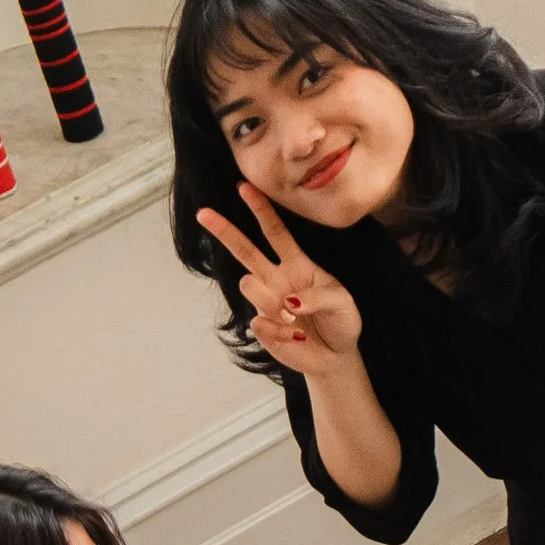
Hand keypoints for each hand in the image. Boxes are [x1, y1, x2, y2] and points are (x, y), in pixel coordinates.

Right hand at [197, 183, 363, 375]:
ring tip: (294, 319)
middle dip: (224, 230)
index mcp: (297, 264)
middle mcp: (276, 279)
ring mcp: (267, 303)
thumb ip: (317, 296)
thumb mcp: (342, 302)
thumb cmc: (341, 321)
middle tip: (203, 213)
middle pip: (245, 249)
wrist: (337, 357)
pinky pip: (259, 322)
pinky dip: (281, 331)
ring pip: (248, 285)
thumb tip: (289, 301)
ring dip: (270, 299)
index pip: (275, 232)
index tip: (244, 187)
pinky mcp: (263, 328)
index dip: (261, 210)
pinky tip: (295, 337)